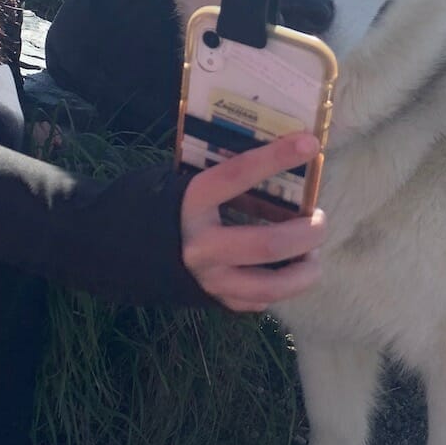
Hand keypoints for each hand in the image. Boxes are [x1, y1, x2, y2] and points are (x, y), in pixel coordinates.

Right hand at [181, 134, 325, 312]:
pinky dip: (284, 286)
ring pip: (270, 286)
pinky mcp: (216, 300)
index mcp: (190, 202)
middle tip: (320, 220)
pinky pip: (260, 301)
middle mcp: (200, 245)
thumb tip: (281, 155)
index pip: (237, 175)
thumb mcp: (187, 181)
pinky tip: (290, 270)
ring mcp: (208, 279)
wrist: (124, 249)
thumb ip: (226, 175)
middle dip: (306, 234)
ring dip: (305, 271)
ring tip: (313, 255)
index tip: (309, 144)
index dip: (275, 158)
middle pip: (267, 245)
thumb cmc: (169, 205)